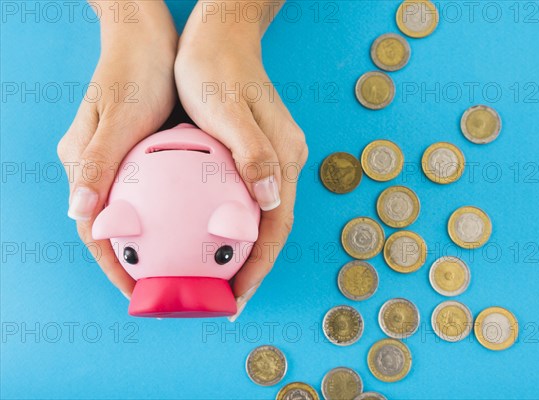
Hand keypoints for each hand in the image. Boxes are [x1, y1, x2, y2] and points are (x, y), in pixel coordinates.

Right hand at [57, 1, 176, 297]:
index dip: (114, 266)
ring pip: (137, 215)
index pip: (94, 229)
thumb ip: (98, 163)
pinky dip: (174, 216)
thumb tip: (77, 211)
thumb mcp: (120, 117)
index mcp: (84, 165)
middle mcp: (100, 170)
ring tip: (186, 268)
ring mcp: (123, 164)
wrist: (148, 37)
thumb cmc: (133, 71)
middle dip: (139, 262)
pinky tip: (200, 226)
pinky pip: (157, 194)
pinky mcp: (144, 157)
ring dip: (158, 243)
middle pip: (116, 228)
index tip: (140, 293)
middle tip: (168, 289)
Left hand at [175, 2, 307, 319]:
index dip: (259, 267)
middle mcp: (285, 163)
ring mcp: (271, 159)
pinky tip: (208, 239)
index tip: (235, 298)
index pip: (277, 226)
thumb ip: (254, 152)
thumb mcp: (228, 107)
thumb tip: (273, 200)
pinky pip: (245, 201)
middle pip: (272, 229)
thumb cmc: (216, 68)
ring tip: (216, 282)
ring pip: (260, 219)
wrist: (220, 34)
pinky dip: (230, 228)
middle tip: (223, 301)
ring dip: (242, 253)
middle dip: (251, 269)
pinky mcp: (253, 154)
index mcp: (286, 158)